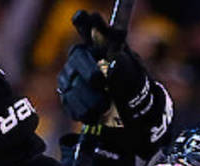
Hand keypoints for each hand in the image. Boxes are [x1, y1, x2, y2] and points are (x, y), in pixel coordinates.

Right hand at [57, 11, 173, 157]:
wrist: (124, 111)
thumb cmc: (129, 86)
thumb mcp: (133, 77)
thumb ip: (124, 68)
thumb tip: (113, 63)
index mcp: (99, 43)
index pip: (88, 25)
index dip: (85, 22)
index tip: (84, 17)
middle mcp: (81, 55)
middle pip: (77, 56)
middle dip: (89, 70)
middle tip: (100, 82)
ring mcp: (70, 75)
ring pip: (72, 82)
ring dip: (88, 97)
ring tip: (105, 106)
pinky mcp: (66, 95)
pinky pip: (68, 102)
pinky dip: (82, 111)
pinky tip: (95, 114)